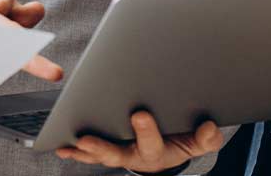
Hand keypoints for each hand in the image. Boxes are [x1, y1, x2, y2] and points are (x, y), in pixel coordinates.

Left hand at [55, 111, 222, 172]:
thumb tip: (208, 127)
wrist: (172, 150)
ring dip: (81, 150)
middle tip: (85, 139)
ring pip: (98, 154)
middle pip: (116, 154)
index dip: (146, 131)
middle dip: (101, 147)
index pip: (152, 143)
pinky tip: (61, 143)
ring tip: (65, 143)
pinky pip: (89, 151)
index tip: (140, 114)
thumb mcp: (199, 142)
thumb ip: (206, 138)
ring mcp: (120, 153)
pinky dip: (75, 149)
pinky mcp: (108, 149)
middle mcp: (135, 155)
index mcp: (157, 152)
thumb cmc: (183, 140)